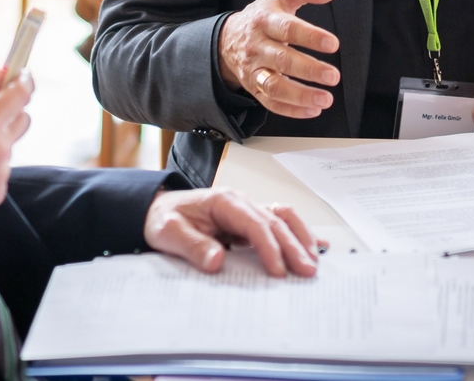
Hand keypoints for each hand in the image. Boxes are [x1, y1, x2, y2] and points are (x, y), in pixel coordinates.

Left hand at [143, 188, 322, 277]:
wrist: (158, 210)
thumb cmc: (165, 219)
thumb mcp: (168, 233)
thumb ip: (192, 246)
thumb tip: (217, 260)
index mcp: (224, 202)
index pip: (255, 224)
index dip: (269, 247)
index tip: (277, 270)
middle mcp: (241, 203)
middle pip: (275, 222)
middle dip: (293, 247)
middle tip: (306, 271)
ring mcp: (248, 210)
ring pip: (284, 219)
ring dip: (301, 238)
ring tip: (314, 261)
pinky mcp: (250, 221)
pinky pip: (280, 223)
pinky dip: (299, 234)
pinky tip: (316, 246)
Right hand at [218, 0, 341, 119]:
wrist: (228, 37)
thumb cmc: (262, 14)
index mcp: (264, 21)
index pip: (287, 29)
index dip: (310, 37)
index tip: (333, 44)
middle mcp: (257, 47)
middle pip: (282, 60)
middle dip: (309, 69)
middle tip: (333, 76)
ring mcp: (253, 69)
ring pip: (274, 86)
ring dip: (300, 96)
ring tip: (326, 99)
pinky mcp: (253, 87)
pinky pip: (270, 103)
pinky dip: (291, 110)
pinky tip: (313, 110)